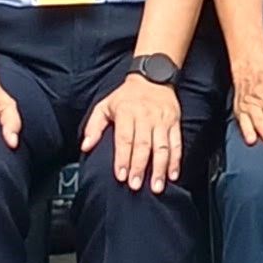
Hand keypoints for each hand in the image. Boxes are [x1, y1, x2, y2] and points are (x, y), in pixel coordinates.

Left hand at [82, 67, 184, 192]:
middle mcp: (146, 117)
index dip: (123, 158)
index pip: (124, 138)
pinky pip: (176, 143)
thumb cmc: (126, 96)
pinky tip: (173, 175)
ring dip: (159, 168)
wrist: (153, 76)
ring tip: (155, 186)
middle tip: (135, 186)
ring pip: (162, 146)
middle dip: (139, 167)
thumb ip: (93, 126)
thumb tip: (85, 146)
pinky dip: (176, 160)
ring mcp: (162, 120)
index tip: (121, 175)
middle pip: (143, 145)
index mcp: (127, 113)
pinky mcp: (174, 123)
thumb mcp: (105, 105)